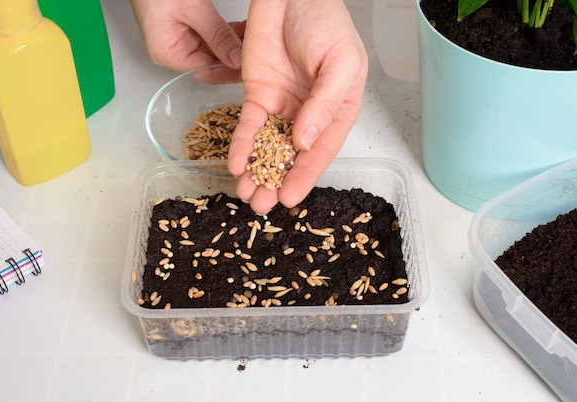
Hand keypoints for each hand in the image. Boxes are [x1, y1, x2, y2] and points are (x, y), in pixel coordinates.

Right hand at [130, 0, 245, 71]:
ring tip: (254, 37)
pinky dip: (227, 32)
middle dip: (235, 56)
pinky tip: (244, 29)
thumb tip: (237, 58)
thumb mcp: (193, 8)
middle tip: (258, 51)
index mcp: (167, 53)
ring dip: (233, 43)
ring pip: (214, 49)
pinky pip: (211, 35)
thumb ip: (217, 34)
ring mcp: (179, 38)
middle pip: (211, 62)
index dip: (230, 71)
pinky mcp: (186, 26)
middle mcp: (173, 50)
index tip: (253, 67)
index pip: (206, 72)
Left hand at [227, 0, 367, 214]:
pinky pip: (248, 126)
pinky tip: (235, 164)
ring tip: (247, 195)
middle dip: (278, 181)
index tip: (291, 197)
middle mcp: (310, 113)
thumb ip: (324, 104)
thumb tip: (305, 141)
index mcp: (338, 109)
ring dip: (258, 172)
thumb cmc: (325, 21)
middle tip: (263, 206)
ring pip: (269, 147)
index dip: (307, 175)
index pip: (322, 149)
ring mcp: (283, 106)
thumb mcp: (340, 63)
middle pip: (293, 155)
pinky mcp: (258, 95)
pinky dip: (241, 145)